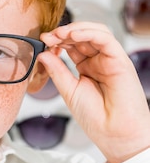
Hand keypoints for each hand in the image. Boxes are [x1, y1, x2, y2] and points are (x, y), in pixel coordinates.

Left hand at [38, 21, 149, 162]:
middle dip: (63, 34)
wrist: (114, 133)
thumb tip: (42, 54)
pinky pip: (106, 39)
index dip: (57, 41)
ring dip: (75, 29)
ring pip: (95, 33)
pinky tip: (74, 35)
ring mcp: (110, 59)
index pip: (71, 47)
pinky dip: (89, 33)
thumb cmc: (95, 118)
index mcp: (87, 69)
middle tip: (47, 36)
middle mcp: (99, 62)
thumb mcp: (69, 91)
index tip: (42, 41)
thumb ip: (57, 71)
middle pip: (82, 37)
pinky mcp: (120, 59)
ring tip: (59, 34)